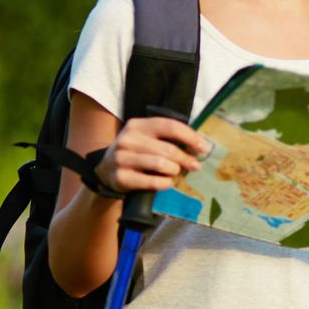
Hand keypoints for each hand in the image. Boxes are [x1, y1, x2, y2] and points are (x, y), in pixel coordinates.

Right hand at [93, 117, 209, 194]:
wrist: (105, 170)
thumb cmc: (136, 153)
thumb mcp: (147, 139)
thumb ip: (168, 138)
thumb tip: (201, 145)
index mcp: (137, 125)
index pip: (170, 126)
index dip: (190, 137)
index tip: (204, 148)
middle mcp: (127, 139)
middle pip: (168, 148)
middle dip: (186, 159)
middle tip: (195, 166)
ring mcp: (121, 158)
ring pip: (160, 164)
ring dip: (174, 171)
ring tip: (175, 172)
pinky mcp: (120, 177)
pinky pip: (151, 182)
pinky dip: (164, 183)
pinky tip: (167, 182)